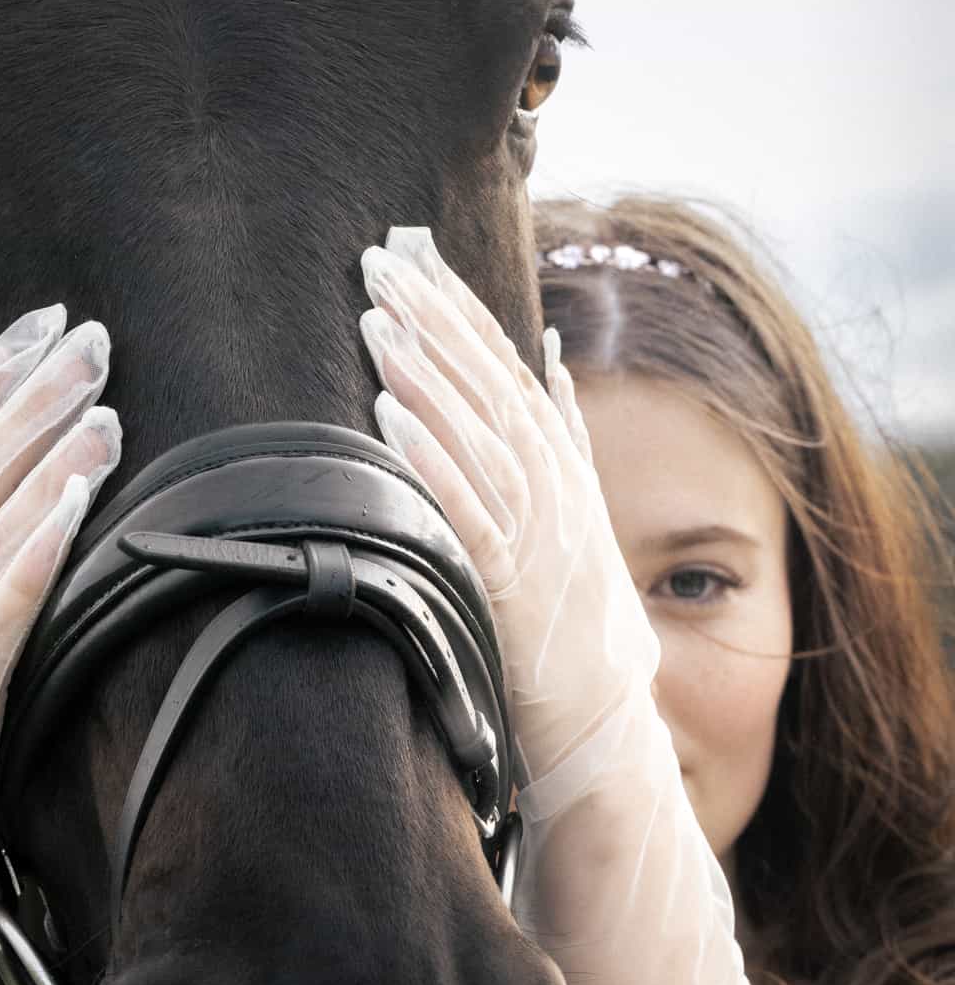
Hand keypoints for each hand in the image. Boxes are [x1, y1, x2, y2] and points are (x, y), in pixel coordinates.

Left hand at [359, 228, 659, 811]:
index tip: (414, 257)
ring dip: (427, 378)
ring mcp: (540, 538)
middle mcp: (556, 492)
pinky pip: (466, 517)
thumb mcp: (581, 522)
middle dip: (434, 322)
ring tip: (379, 322)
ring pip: (478, 440)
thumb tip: (550, 359)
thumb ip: (566, 438)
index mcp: (564, 471)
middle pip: (490, 391)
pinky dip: (431, 464)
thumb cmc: (582, 631)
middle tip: (377, 263)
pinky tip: (391, 419)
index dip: (460, 312)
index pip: (507, 372)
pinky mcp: (515, 589)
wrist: (606, 727)